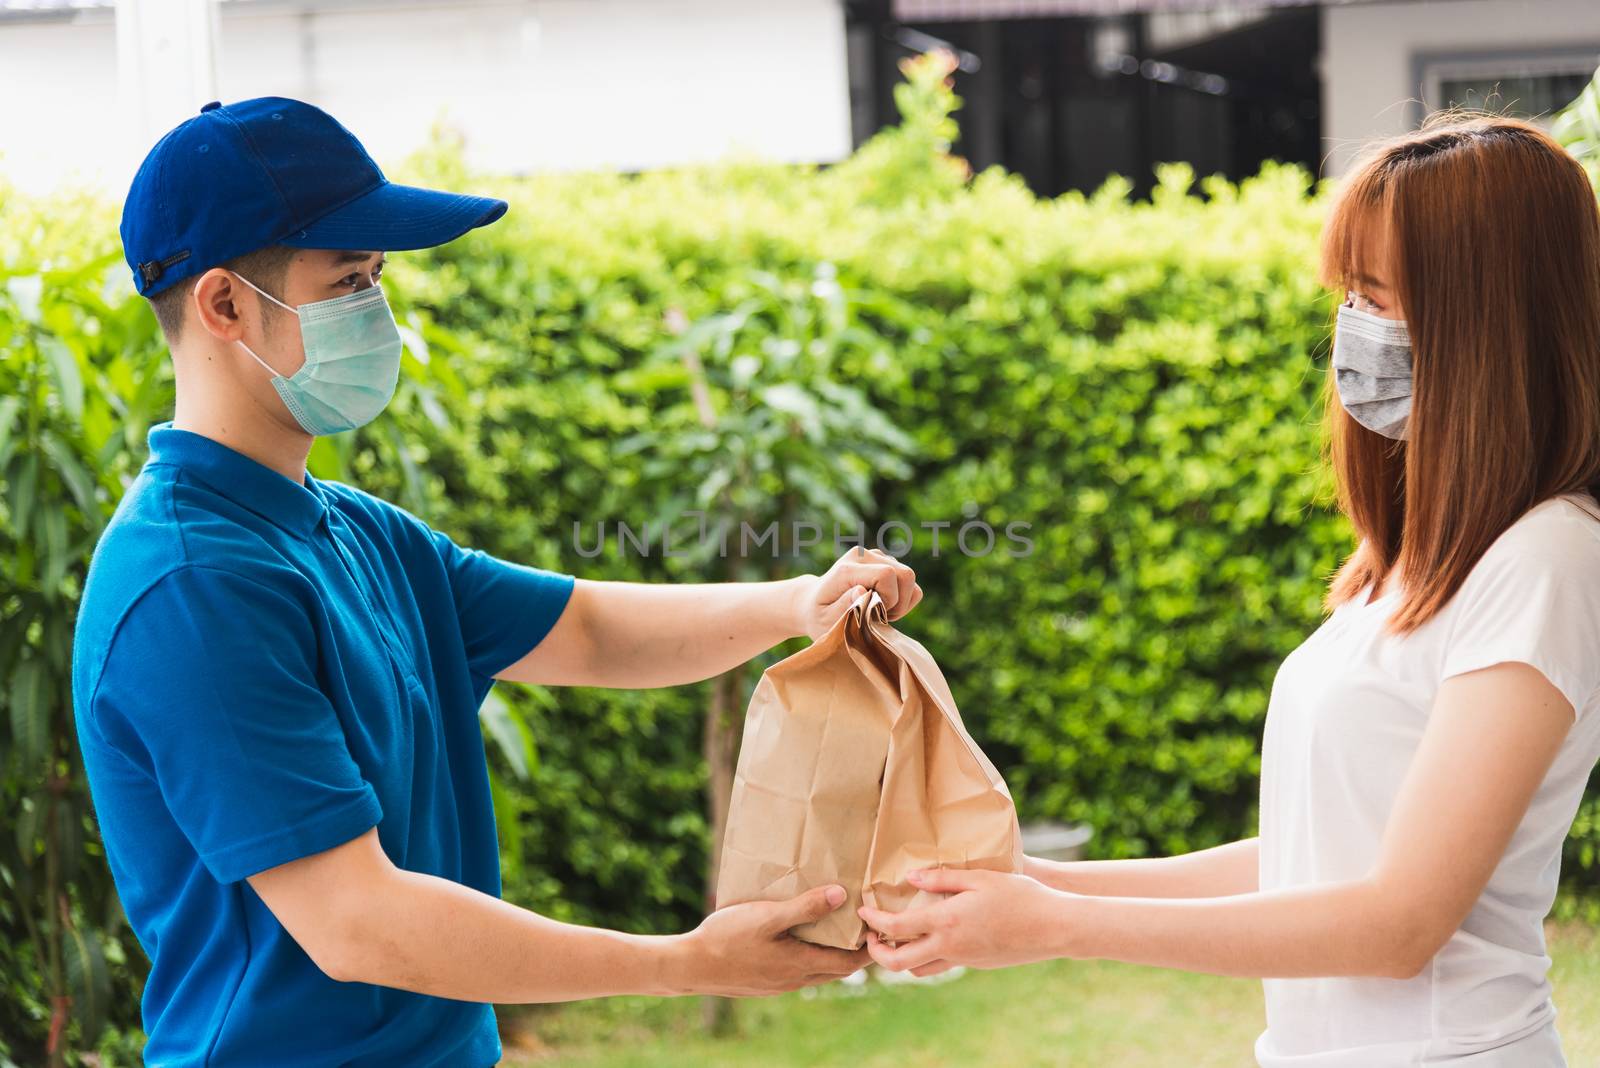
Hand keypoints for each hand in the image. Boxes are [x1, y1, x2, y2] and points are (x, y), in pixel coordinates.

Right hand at [672, 884, 869, 996]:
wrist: (691, 966)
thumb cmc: (728, 938)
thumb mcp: (767, 916)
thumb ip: (805, 907)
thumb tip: (841, 895)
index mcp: (801, 964)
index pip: (850, 962)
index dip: (869, 948)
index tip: (880, 927)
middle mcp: (795, 979)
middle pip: (838, 969)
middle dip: (856, 950)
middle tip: (865, 925)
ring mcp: (779, 984)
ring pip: (817, 970)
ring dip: (832, 953)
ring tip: (836, 926)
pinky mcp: (765, 982)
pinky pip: (798, 971)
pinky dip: (810, 956)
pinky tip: (799, 938)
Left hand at [796, 547, 921, 638]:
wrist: (813, 601)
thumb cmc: (819, 616)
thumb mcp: (825, 621)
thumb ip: (843, 607)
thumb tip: (862, 590)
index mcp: (847, 569)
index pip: (886, 575)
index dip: (889, 600)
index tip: (875, 615)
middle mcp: (862, 555)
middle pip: (905, 574)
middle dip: (899, 602)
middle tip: (880, 617)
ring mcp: (875, 555)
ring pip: (909, 577)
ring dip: (900, 601)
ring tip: (879, 612)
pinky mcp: (884, 560)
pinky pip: (907, 580)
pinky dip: (902, 597)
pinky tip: (883, 604)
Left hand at [857, 867, 1074, 976]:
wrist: (1055, 927)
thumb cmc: (1020, 895)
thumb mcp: (980, 877)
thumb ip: (943, 877)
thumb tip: (911, 877)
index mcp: (946, 922)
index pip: (895, 928)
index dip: (872, 921)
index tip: (863, 910)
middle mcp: (950, 946)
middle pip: (898, 963)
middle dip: (877, 952)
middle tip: (870, 936)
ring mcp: (964, 959)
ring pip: (920, 969)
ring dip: (901, 957)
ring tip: (897, 937)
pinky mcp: (976, 964)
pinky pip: (943, 965)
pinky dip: (927, 955)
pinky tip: (933, 936)